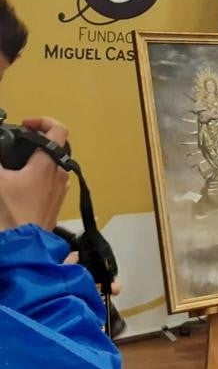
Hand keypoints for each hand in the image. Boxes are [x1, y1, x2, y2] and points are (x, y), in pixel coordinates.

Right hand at [0, 116, 70, 231]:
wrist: (21, 248)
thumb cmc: (9, 213)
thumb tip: (1, 151)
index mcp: (49, 165)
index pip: (58, 130)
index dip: (43, 120)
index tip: (25, 124)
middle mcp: (60, 175)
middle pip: (55, 147)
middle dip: (36, 141)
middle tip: (16, 142)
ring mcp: (61, 191)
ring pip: (53, 165)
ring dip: (37, 159)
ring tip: (15, 163)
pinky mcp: (56, 204)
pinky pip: (52, 181)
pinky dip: (39, 175)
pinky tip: (20, 183)